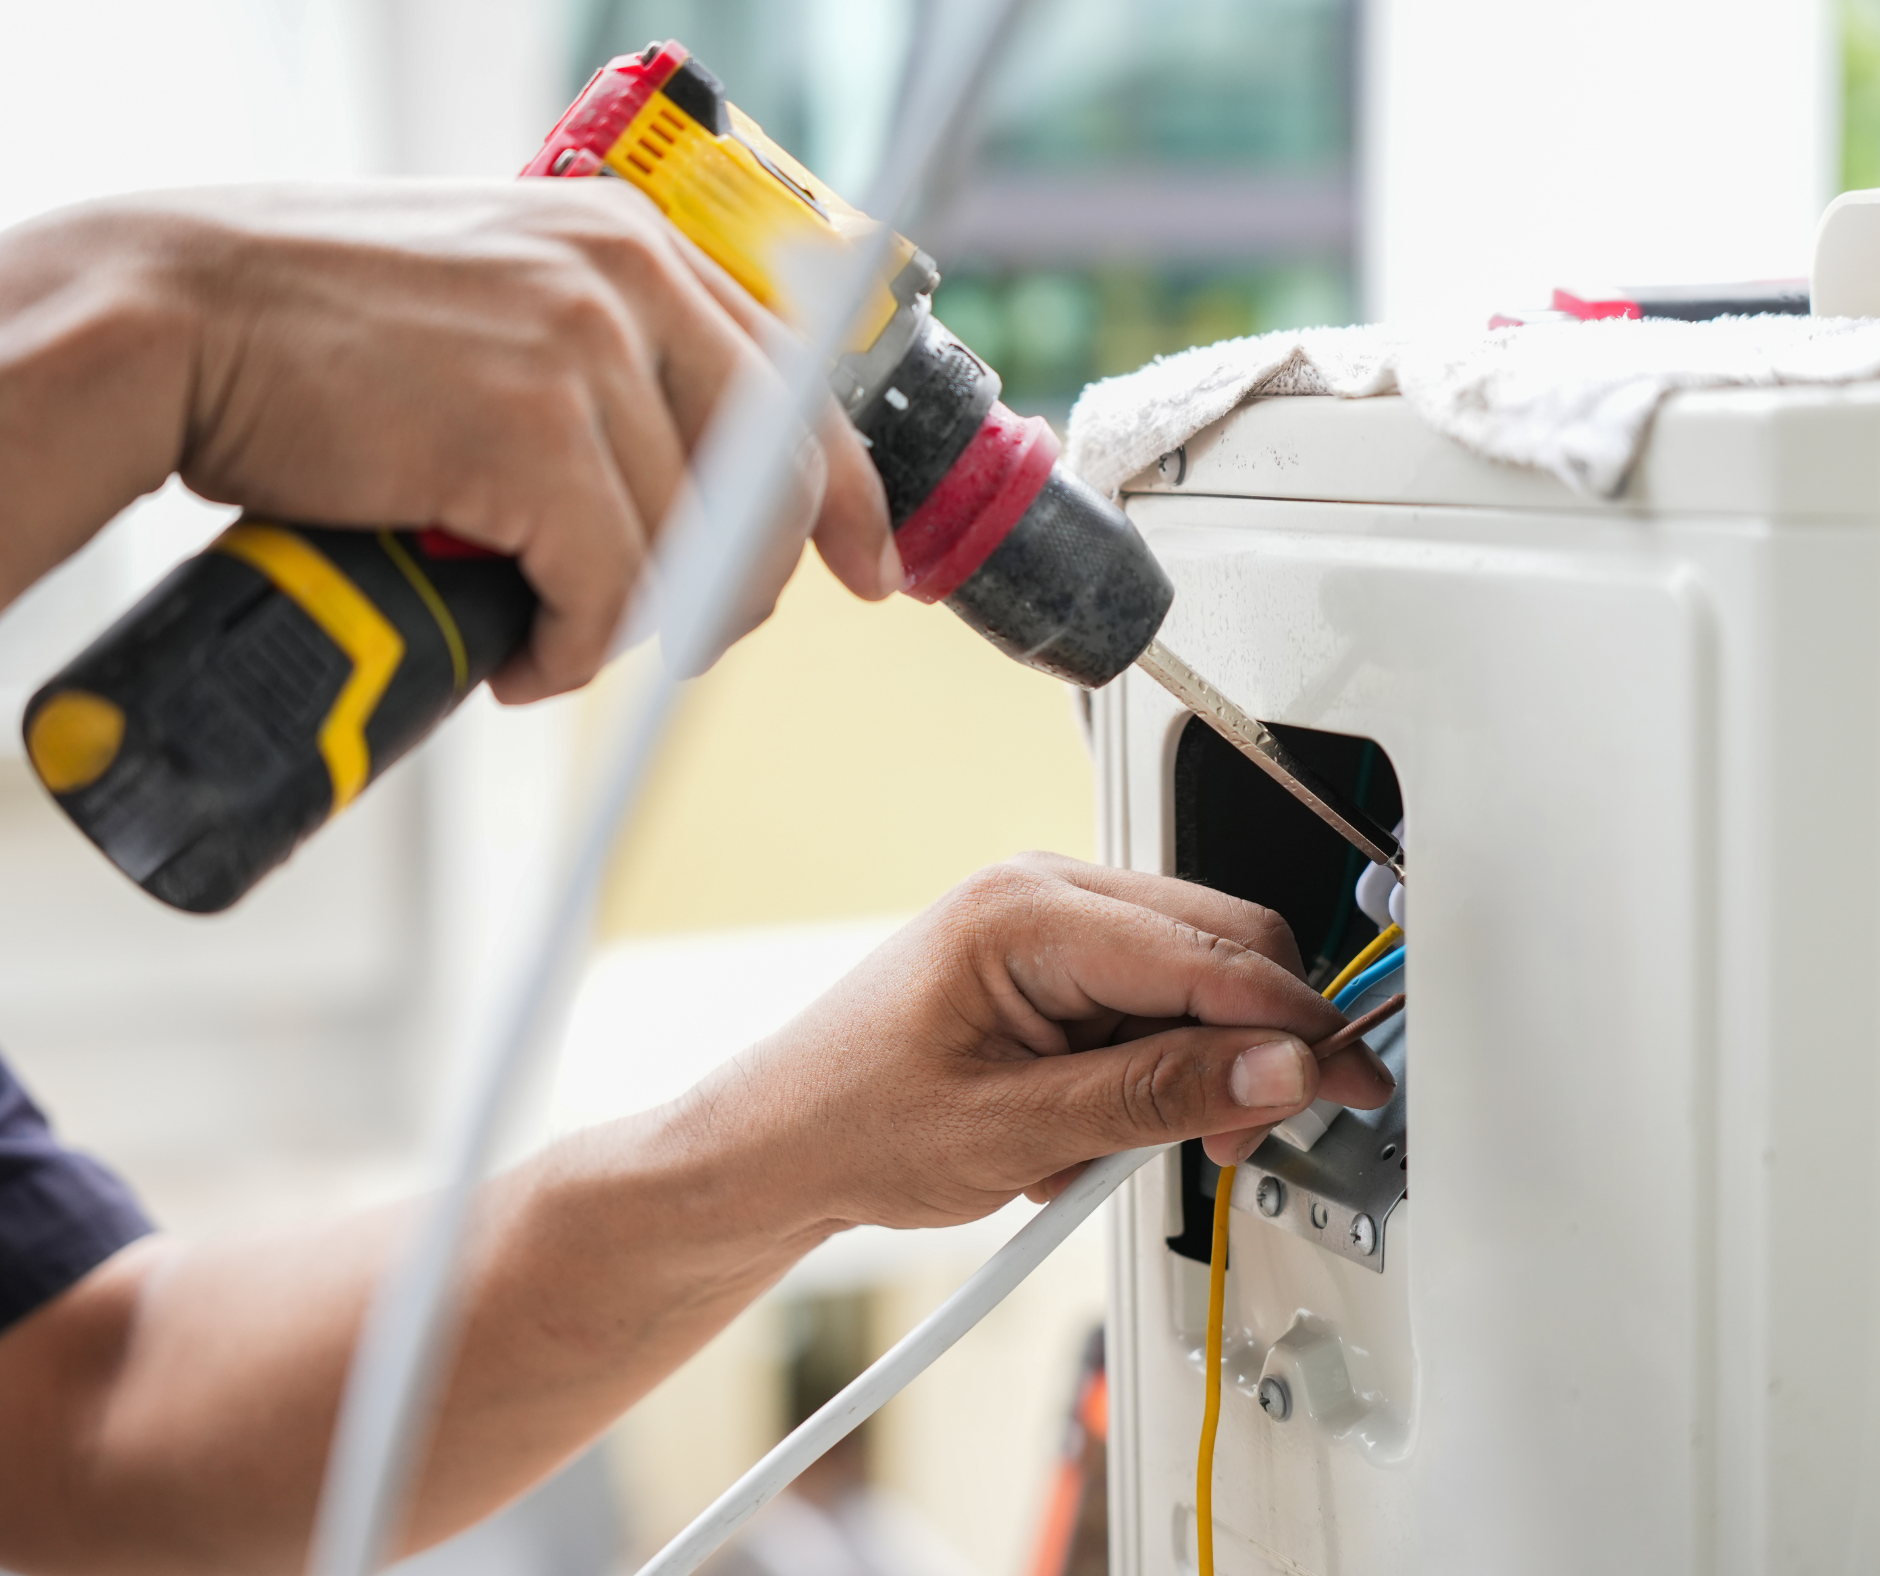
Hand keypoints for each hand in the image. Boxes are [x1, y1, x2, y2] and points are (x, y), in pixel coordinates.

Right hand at [0, 181, 894, 700]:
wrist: (179, 320)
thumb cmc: (328, 333)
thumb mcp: (501, 307)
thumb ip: (604, 366)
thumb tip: (687, 492)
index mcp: (634, 247)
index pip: (797, 383)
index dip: (844, 493)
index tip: (870, 567)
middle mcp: (628, 282)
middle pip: (768, 482)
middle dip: (741, 589)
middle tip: (682, 639)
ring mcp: (582, 352)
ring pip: (688, 551)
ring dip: (632, 629)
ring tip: (554, 638)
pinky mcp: (531, 434)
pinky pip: (610, 589)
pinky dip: (573, 652)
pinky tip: (520, 658)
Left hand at [678, 854, 1396, 1228]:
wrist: (783, 1142)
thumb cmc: (855, 1120)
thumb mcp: (1016, 1130)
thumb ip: (1157, 1097)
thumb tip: (1276, 1069)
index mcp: (1026, 911)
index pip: (1210, 953)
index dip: (1294, 1024)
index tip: (1347, 1082)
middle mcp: (1045, 893)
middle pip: (1223, 944)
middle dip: (1251, 1045)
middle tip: (1232, 1139)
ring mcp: (1051, 920)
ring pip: (1197, 974)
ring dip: (1193, 1064)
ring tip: (1107, 1145)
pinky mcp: (1055, 959)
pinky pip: (1154, 997)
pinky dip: (1154, 1064)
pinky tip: (1090, 1121)